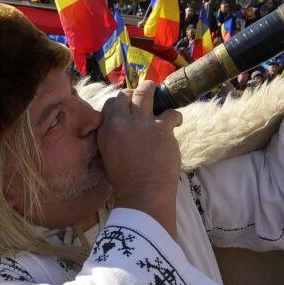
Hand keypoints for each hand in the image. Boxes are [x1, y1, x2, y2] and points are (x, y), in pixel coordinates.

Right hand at [98, 83, 181, 232]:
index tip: (128, 105)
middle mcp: (123, 122)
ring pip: (146, 92)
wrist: (142, 194)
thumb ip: (112, 136)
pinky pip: (171, 113)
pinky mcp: (162, 129)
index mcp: (107, 129)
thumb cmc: (124, 181)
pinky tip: (176, 122)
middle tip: (144, 96)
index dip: (121, 101)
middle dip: (136, 92)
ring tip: (159, 93)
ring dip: (153, 91)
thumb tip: (121, 126)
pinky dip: (175, 116)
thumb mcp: (107, 154)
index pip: (111, 102)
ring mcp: (143, 123)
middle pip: (127, 94)